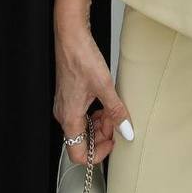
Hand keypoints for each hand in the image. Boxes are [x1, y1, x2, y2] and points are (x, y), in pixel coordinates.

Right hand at [53, 29, 134, 164]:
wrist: (71, 37)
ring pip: (84, 127)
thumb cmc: (82, 58)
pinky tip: (106, 101)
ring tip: (113, 108)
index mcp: (69, 117)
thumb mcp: (105, 86)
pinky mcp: (70, 97)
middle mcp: (64, 115)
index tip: (113, 141)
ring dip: (100, 123)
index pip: (78, 154)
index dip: (97, 154)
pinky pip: (82, 115)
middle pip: (82, 141)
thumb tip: (126, 131)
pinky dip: (95, 113)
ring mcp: (66, 106)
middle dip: (102, 135)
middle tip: (116, 120)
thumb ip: (116, 111)